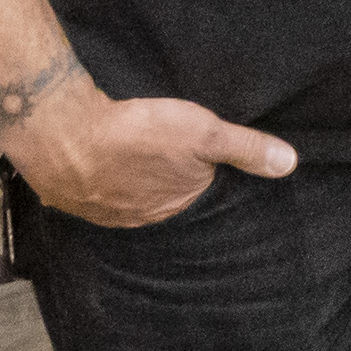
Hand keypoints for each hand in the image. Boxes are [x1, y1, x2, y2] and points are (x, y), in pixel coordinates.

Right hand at [0, 63, 299, 226]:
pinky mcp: (66, 195)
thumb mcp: (202, 133)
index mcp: (172, 208)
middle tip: (162, 158)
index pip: (194, 198)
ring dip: (128, 180)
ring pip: (122, 196)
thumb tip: (290, 163)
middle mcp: (136, 218)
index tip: (197, 164)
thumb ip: (245, 148)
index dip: (199, 179)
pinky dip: (96, 176)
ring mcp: (98, 211)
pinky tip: (96, 159)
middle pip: (157, 200)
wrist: (60, 132)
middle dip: (163, 183)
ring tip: (132, 158)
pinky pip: (90, 190)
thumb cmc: (136, 132)